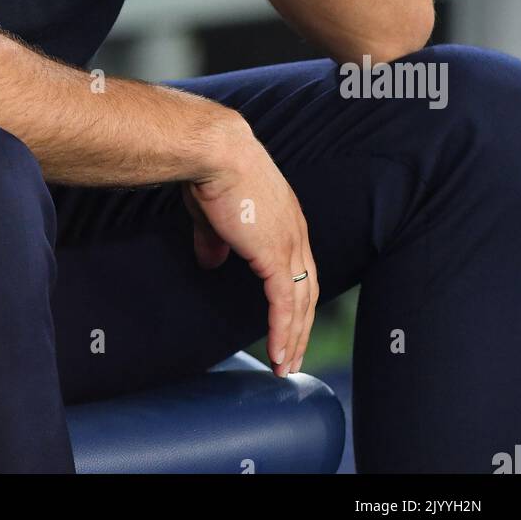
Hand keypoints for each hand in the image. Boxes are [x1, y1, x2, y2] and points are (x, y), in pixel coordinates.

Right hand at [184, 120, 319, 377]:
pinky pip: (285, 305)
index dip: (296, 299)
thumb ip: (216, 240)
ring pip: (301, 304)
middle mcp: (296, 233)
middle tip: (294, 356)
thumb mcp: (214, 213)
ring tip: (286, 367)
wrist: (216, 152)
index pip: (299, 269)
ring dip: (294, 339)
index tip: (288, 322)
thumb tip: (211, 261)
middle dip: (301, 328)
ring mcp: (289, 245)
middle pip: (308, 291)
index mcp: (286, 219)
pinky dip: (283, 332)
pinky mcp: (275, 256)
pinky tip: (278, 355)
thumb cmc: (212, 172)